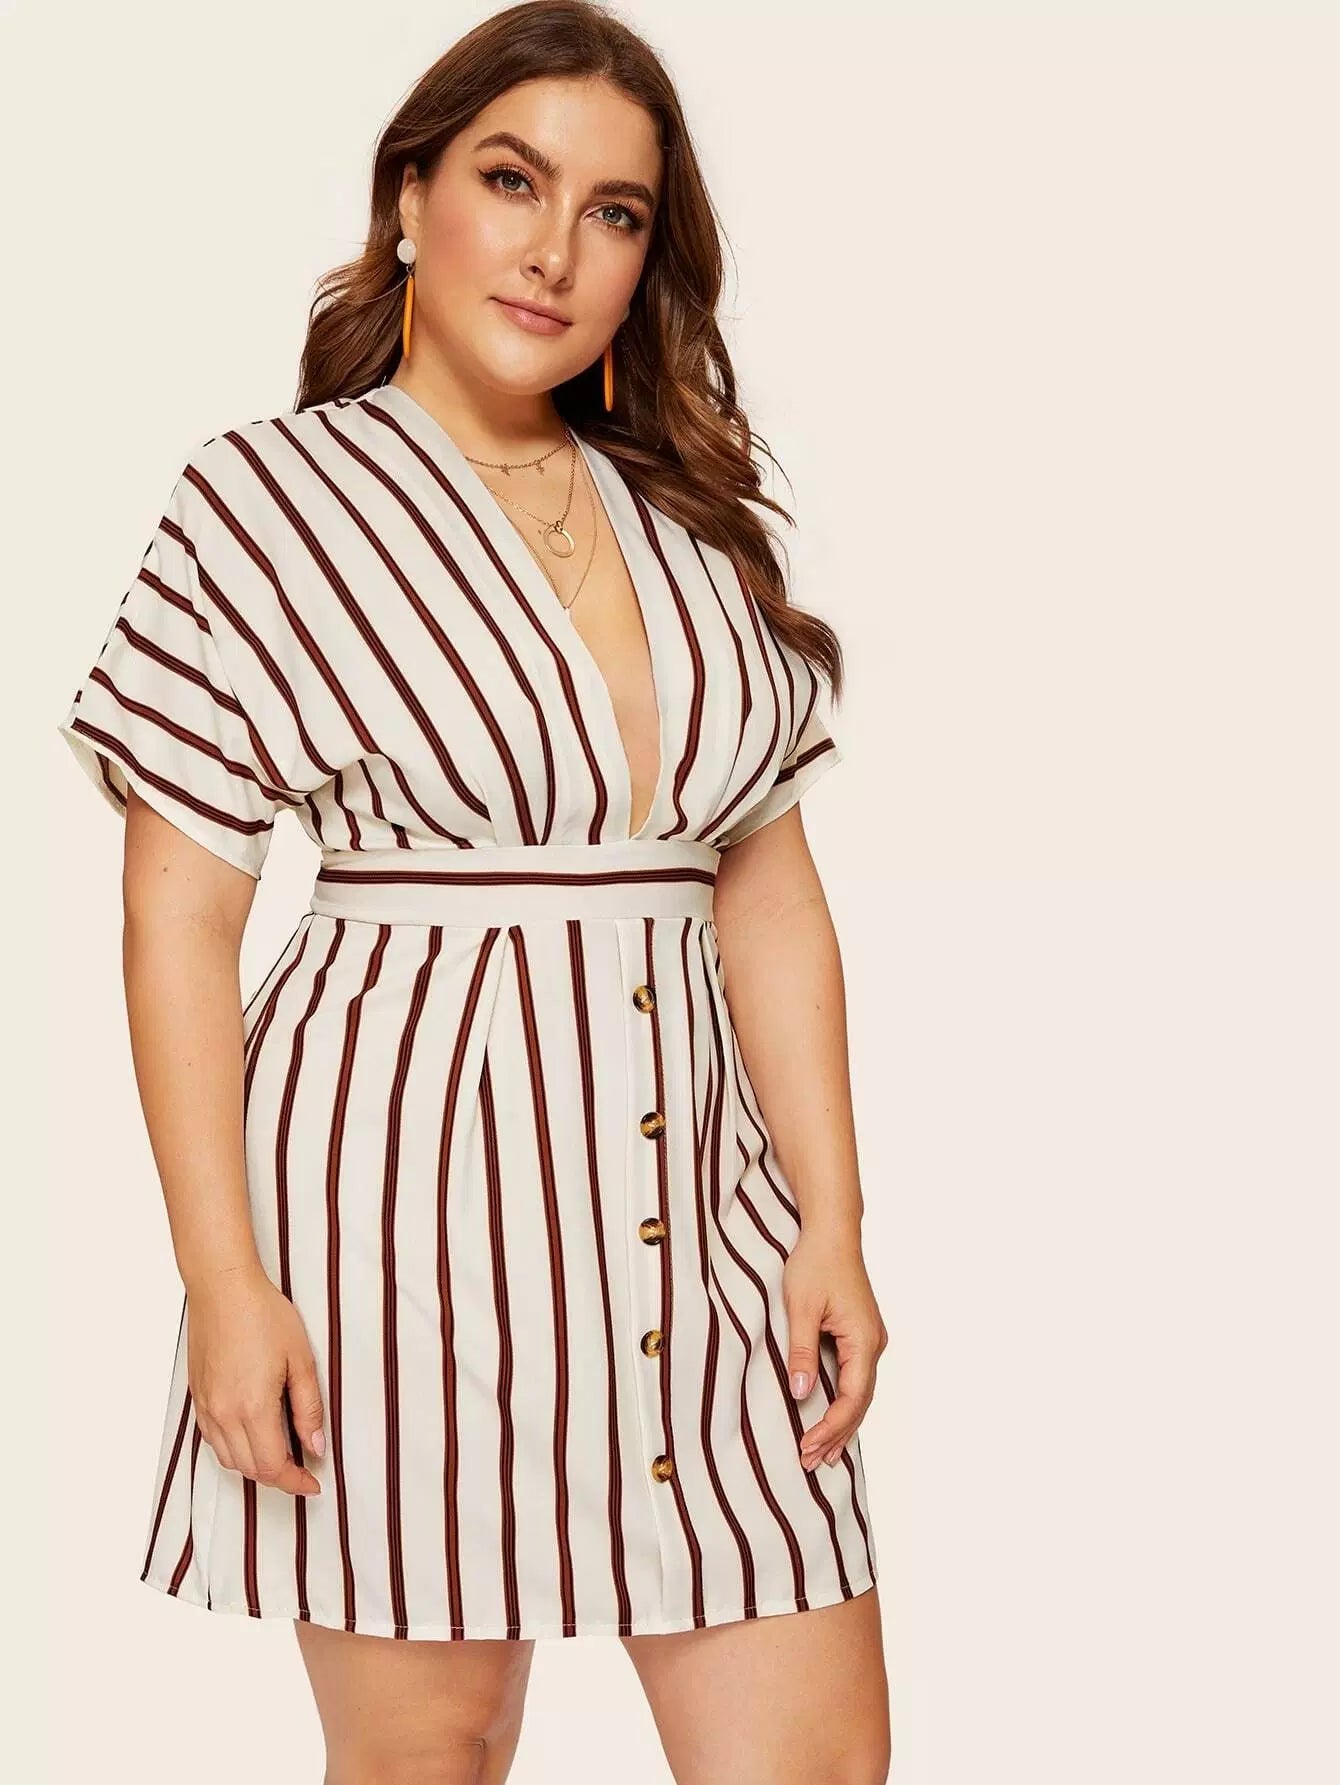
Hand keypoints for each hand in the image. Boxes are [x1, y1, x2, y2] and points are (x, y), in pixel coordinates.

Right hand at [186, 1264, 325, 1495]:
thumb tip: (316, 1447)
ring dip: (255, 1466)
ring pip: (229, 1460)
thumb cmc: (264, 1315)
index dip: (296, 1482)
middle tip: (304, 1468)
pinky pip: (214, 1441)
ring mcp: (207, 1407)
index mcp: (253, 1407)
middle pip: (250, 1469)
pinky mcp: (198, 1397)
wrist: (222, 1288)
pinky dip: (234, 1450)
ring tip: (282, 1453)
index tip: (314, 1484)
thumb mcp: (301, 1359)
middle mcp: (224, 1414)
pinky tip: (253, 1435)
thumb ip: (309, 1408)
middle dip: (279, 1477)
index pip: (273, 1466)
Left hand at [783, 1226, 886, 1470]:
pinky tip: (833, 1421)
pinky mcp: (861, 1336)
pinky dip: (844, 1405)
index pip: (852, 1398)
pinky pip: (856, 1380)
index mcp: (863, 1341)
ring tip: (823, 1456)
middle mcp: (873, 1345)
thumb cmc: (815, 1264)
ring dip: (842, 1425)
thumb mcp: (801, 1308)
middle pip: (860, 1404)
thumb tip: (802, 1393)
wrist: (832, 1233)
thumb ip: (801, 1352)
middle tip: (810, 1463)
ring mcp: (870, 1341)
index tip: (806, 1446)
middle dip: (836, 1435)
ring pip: (860, 1395)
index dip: (830, 1427)